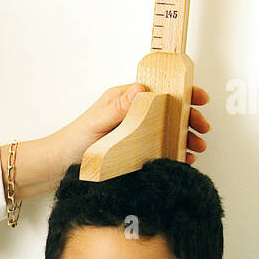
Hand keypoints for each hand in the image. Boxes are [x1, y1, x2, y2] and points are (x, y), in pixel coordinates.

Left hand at [0, 84, 210, 200]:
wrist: (57, 167)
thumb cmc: (73, 141)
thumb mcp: (97, 123)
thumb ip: (119, 108)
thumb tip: (141, 90)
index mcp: (125, 99)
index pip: (161, 90)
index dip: (183, 93)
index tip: (199, 99)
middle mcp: (132, 113)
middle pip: (170, 111)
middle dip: (189, 119)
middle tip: (202, 131)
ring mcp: (134, 133)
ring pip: (167, 131)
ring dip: (184, 138)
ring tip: (195, 149)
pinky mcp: (133, 151)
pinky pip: (159, 149)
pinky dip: (173, 153)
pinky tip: (182, 160)